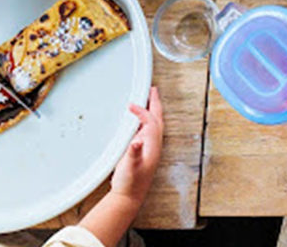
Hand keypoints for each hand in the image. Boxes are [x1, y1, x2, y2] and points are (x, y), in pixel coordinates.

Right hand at [111, 87, 163, 202]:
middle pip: (157, 118)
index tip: (131, 105)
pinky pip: (146, 130)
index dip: (141, 111)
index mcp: (153, 144)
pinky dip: (144, 120)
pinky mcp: (142, 151)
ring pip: (153, 123)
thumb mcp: (129, 167)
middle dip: (155, 103)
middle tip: (152, 89)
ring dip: (151, 110)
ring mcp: (149, 147)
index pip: (150, 121)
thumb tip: (136, 142)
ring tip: (147, 99)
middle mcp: (153, 144)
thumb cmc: (130, 183)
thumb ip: (132, 154)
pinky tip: (137, 121)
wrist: (129, 197)